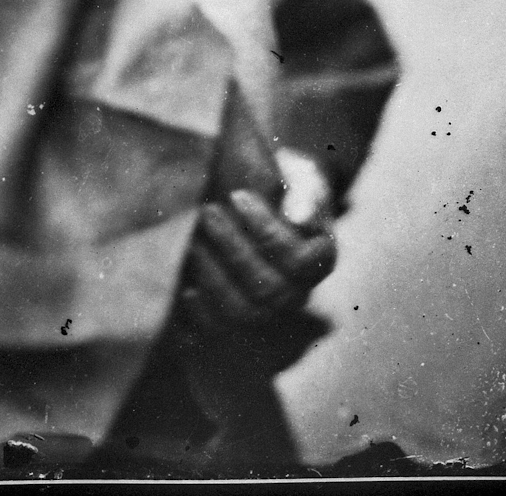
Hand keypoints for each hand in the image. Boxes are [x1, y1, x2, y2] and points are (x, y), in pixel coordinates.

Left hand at [180, 187, 336, 333]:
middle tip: (208, 210)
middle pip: (268, 288)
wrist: (269, 196)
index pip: (298, 260)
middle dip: (233, 249)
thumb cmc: (287, 183)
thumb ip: (305, 194)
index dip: (266, 231)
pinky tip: (185, 288)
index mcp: (320, 260)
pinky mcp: (237, 314)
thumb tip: (298, 217)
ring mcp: (268, 308)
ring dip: (214, 277)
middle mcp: (297, 291)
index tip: (237, 195)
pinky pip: (219, 327)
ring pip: (243, 311)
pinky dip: (201, 312)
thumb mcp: (303, 178)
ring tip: (193, 239)